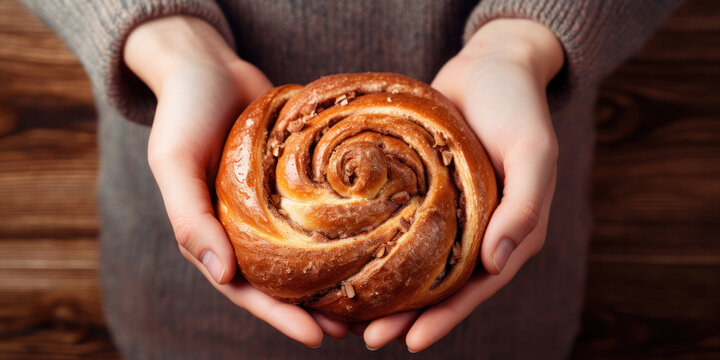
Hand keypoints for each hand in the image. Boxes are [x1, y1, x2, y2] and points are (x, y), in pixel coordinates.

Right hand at [124, 16, 347, 346]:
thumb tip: (221, 273)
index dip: (280, 316)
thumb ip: (189, 217)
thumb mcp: (174, 162)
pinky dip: (344, 228)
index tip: (317, 338)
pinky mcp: (300, 179)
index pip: (248, 288)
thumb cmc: (184, 113)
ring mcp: (277, 205)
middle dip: (316, 307)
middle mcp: (248, 226)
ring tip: (373, 299)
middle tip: (356, 331)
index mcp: (216, 234)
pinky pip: (323, 209)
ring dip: (336, 275)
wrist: (208, 66)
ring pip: (308, 249)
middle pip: (285, 278)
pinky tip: (375, 238)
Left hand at [362, 19, 563, 351]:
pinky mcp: (421, 190)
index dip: (445, 318)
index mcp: (508, 232)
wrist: (492, 64)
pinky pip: (398, 224)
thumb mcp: (532, 153)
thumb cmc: (518, 107)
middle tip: (368, 339)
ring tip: (349, 315)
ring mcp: (446, 211)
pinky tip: (348, 259)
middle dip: (406, 315)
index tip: (411, 341)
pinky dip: (377, 245)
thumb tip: (495, 266)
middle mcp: (476, 229)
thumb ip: (524, 209)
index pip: (475, 287)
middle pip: (438, 284)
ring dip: (386, 288)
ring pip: (413, 261)